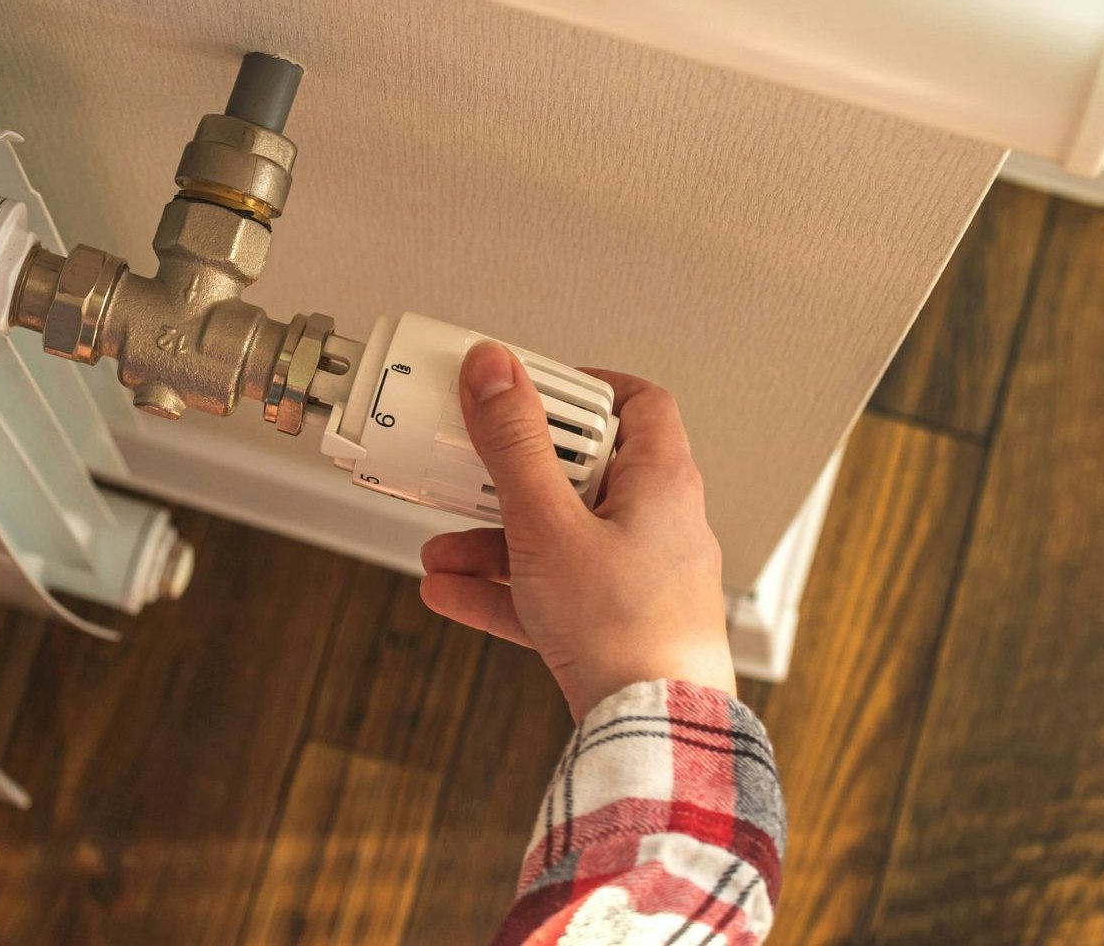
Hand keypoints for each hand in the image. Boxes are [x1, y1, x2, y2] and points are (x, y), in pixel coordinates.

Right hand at [420, 343, 734, 717]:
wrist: (654, 734)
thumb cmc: (627, 631)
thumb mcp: (549, 524)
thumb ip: (515, 445)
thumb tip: (496, 370)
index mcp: (662, 483)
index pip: (636, 404)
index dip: (580, 389)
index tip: (525, 390)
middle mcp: (658, 524)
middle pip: (581, 472)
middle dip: (510, 476)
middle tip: (470, 465)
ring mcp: (638, 577)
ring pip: (558, 537)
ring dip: (494, 539)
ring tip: (441, 548)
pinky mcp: (616, 625)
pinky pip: (552, 591)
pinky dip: (505, 588)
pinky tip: (451, 591)